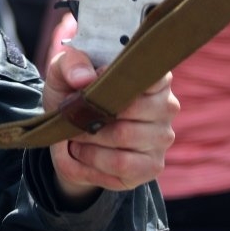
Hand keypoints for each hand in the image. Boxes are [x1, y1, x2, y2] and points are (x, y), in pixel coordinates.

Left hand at [42, 47, 177, 206]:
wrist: (66, 137)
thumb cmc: (73, 96)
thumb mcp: (63, 73)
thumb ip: (71, 64)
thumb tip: (85, 78)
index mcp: (152, 76)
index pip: (147, 72)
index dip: (111, 79)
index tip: (89, 83)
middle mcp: (166, 105)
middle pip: (130, 107)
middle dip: (92, 114)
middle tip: (73, 116)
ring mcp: (162, 137)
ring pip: (123, 136)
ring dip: (90, 137)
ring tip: (76, 134)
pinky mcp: (152, 166)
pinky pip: (122, 164)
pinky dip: (94, 159)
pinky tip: (84, 152)